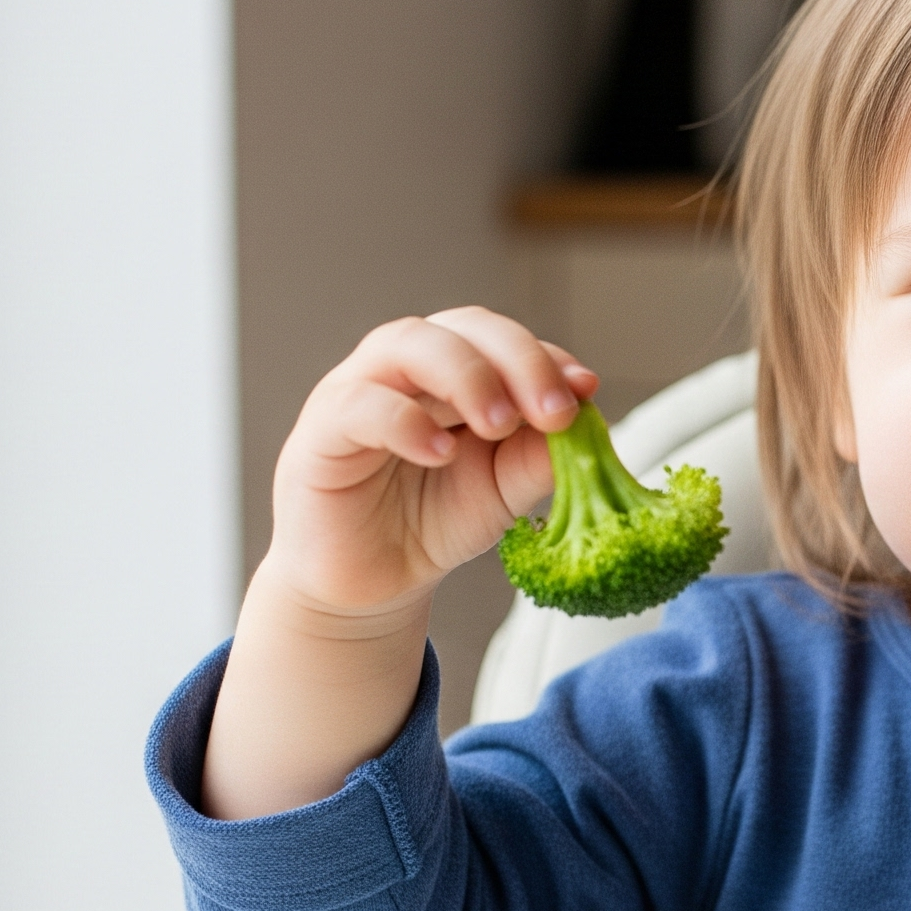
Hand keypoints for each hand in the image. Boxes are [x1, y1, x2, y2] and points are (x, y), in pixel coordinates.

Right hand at [260, 307, 595, 622]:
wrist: (372, 582)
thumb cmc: (432, 520)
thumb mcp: (503, 492)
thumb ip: (539, 458)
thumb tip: (589, 420)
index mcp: (456, 373)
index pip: (504, 340)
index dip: (547, 359)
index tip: (586, 391)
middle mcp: (408, 367)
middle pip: (464, 328)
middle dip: (519, 361)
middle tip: (554, 413)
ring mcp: (360, 389)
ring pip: (408, 343)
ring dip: (466, 377)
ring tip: (500, 424)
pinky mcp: (321, 429)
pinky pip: (359, 403)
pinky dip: (404, 420)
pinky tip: (439, 452)